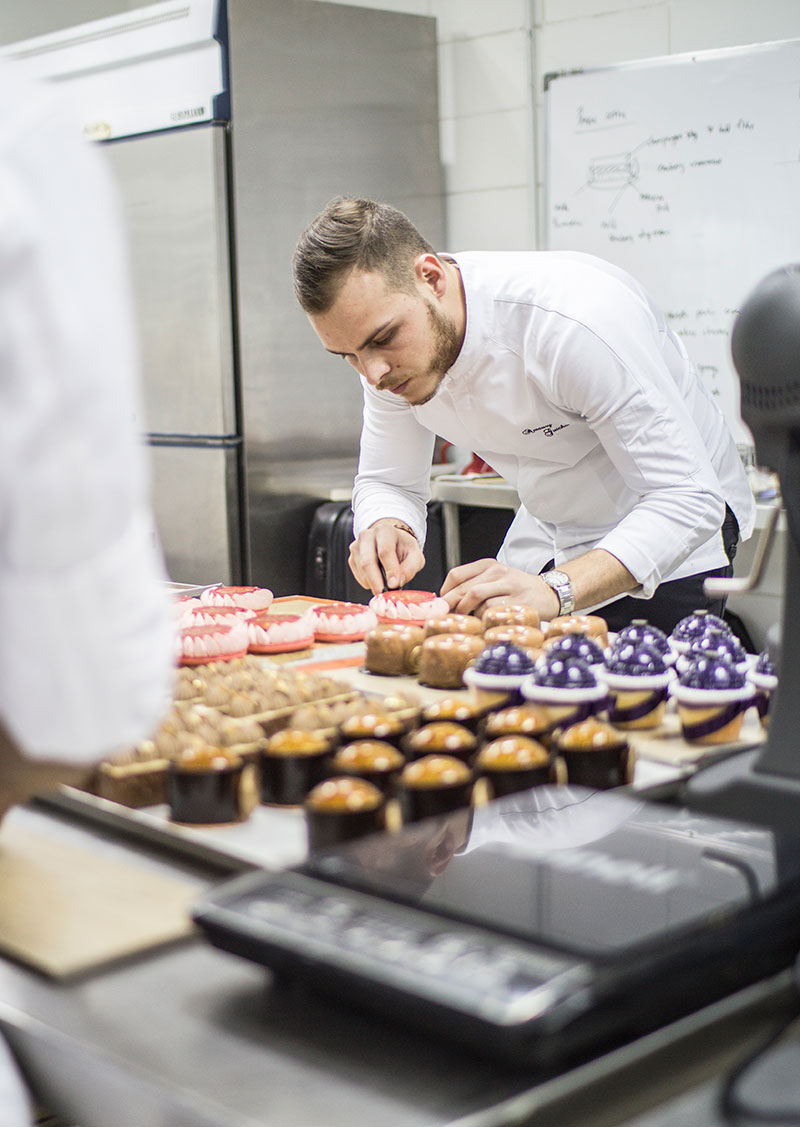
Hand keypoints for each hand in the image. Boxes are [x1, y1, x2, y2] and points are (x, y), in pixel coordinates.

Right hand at [349, 519, 425, 594]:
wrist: (391, 541)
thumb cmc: (403, 548)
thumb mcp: (415, 556)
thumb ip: (409, 568)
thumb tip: (396, 583)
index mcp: (385, 531)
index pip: (385, 552)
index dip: (390, 570)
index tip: (394, 585)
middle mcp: (367, 535)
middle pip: (367, 562)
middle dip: (377, 582)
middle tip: (385, 593)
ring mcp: (356, 546)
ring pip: (362, 571)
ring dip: (374, 583)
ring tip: (386, 583)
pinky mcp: (352, 558)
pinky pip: (358, 576)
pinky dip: (369, 582)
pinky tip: (378, 578)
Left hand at [440, 558, 559, 618]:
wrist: (549, 594)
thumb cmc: (517, 591)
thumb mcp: (495, 581)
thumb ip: (473, 587)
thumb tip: (446, 605)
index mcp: (489, 565)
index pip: (457, 575)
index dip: (445, 592)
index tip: (440, 605)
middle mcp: (498, 572)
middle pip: (464, 588)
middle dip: (451, 606)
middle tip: (446, 618)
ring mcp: (509, 585)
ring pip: (476, 598)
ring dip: (468, 612)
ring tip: (468, 621)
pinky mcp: (518, 601)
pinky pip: (492, 610)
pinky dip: (483, 618)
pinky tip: (485, 623)